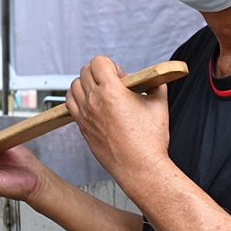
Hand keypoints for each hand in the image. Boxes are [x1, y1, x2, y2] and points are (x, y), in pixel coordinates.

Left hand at [65, 56, 170, 185]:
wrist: (139, 168)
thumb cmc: (149, 142)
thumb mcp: (159, 105)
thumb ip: (156, 86)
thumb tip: (156, 79)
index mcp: (111, 91)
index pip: (98, 62)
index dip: (110, 64)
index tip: (120, 75)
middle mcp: (94, 101)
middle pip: (85, 71)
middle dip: (99, 72)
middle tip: (113, 83)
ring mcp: (85, 114)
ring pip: (74, 86)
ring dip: (86, 84)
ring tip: (100, 91)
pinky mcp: (82, 126)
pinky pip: (70, 104)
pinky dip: (77, 98)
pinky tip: (90, 103)